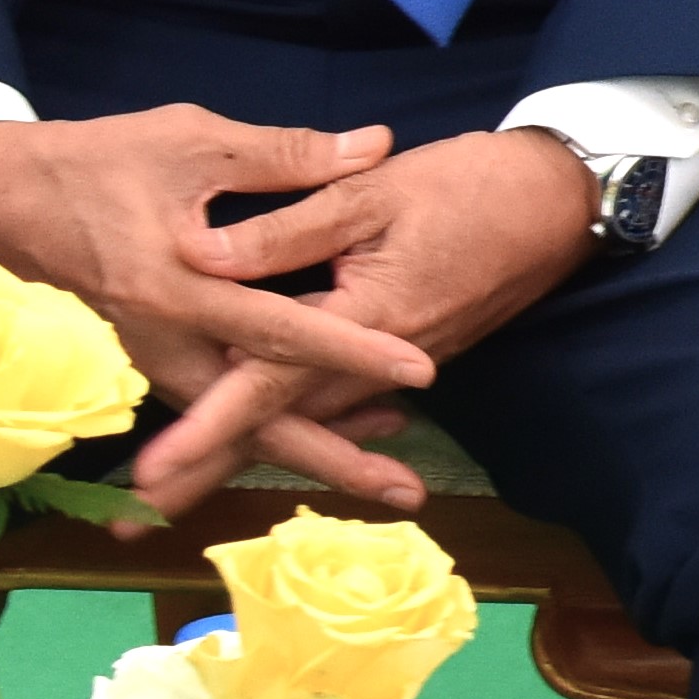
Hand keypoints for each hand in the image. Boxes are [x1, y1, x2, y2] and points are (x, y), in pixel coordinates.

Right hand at [0, 105, 445, 507]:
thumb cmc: (94, 161)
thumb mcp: (190, 140)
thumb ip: (286, 154)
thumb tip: (376, 144)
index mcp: (179, 284)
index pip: (280, 328)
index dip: (351, 349)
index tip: (420, 368)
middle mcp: (162, 342)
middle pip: (256, 416)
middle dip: (332, 455)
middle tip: (407, 494)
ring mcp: (145, 365)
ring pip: (232, 426)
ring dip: (304, 448)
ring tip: (381, 475)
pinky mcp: (138, 369)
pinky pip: (208, 410)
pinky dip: (261, 427)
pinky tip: (318, 427)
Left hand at [132, 131, 601, 492]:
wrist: (560, 201)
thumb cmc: (471, 186)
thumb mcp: (375, 193)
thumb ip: (287, 226)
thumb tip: (200, 252)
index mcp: (364, 320)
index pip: (269, 384)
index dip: (208, 429)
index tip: (153, 472)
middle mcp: (377, 360)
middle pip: (278, 424)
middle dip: (208, 467)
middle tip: (137, 512)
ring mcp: (393, 362)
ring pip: (306, 417)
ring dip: (243, 451)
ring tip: (176, 486)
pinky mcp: (403, 351)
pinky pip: (337, 397)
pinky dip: (296, 421)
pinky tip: (263, 436)